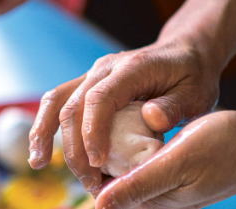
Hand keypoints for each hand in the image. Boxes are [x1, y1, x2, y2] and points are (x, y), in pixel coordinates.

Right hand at [29, 40, 219, 191]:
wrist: (182, 53)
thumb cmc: (191, 75)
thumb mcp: (196, 92)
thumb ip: (174, 105)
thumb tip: (151, 119)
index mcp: (131, 68)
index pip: (100, 98)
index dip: (93, 132)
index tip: (98, 164)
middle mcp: (105, 68)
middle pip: (73, 104)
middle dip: (74, 147)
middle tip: (89, 182)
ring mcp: (93, 74)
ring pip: (56, 99)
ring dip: (45, 132)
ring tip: (39, 162)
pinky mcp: (89, 83)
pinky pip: (60, 100)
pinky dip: (47, 124)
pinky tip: (42, 147)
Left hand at [95, 111, 235, 208]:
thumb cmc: (221, 149)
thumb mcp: (177, 164)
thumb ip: (140, 185)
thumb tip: (100, 204)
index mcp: (155, 201)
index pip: (109, 195)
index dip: (93, 171)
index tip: (91, 142)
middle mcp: (157, 197)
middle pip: (116, 183)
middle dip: (103, 160)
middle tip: (101, 128)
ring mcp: (165, 184)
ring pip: (128, 171)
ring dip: (118, 152)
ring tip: (114, 125)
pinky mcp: (172, 170)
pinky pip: (144, 163)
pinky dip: (135, 147)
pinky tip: (135, 128)